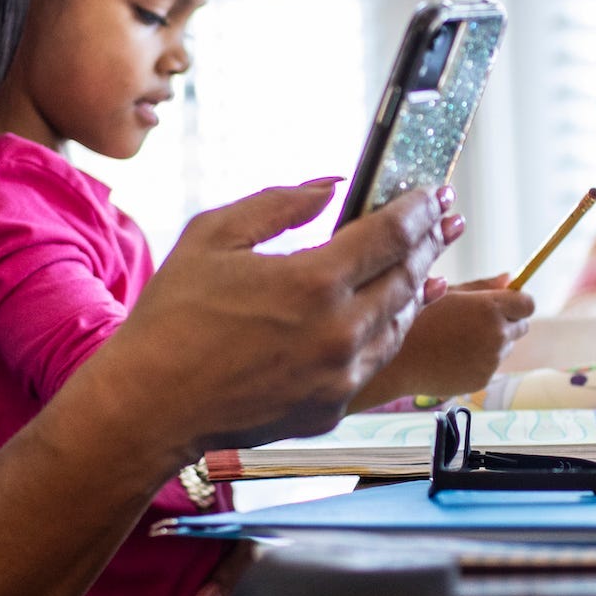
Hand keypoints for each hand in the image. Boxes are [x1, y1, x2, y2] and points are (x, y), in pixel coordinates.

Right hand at [103, 180, 457, 455]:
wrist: (150, 408)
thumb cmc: (172, 320)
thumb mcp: (213, 237)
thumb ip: (278, 204)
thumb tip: (330, 187)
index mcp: (314, 283)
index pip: (392, 235)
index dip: (420, 210)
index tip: (434, 194)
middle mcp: (340, 332)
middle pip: (409, 277)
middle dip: (430, 243)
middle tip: (445, 221)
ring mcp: (340, 377)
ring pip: (400, 322)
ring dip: (417, 288)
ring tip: (425, 263)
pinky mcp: (333, 408)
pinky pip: (375, 361)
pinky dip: (387, 330)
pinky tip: (388, 314)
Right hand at [355, 274, 535, 405]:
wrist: (395, 360)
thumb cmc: (417, 318)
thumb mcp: (448, 292)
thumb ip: (483, 286)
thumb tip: (510, 277)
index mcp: (489, 308)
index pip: (527, 303)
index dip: (516, 301)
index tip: (502, 302)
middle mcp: (497, 335)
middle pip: (522, 326)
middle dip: (506, 321)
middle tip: (475, 320)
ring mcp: (491, 361)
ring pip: (506, 347)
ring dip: (492, 341)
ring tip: (457, 339)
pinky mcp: (483, 380)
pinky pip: (491, 366)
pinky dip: (479, 360)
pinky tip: (452, 355)